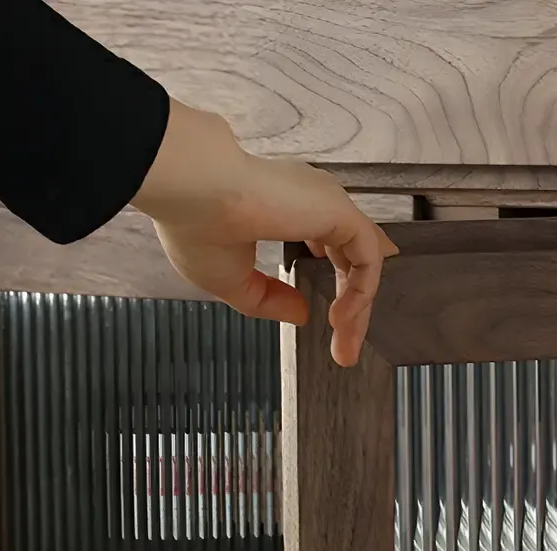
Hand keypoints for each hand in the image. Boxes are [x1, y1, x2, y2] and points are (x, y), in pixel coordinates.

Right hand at [131, 101, 398, 365]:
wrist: (189, 191)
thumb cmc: (194, 224)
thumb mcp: (233, 280)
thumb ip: (270, 299)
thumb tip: (303, 314)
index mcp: (284, 211)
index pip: (328, 249)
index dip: (335, 290)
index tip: (332, 329)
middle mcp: (310, 205)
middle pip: (349, 261)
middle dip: (353, 310)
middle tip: (345, 352)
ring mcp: (326, 205)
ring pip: (363, 262)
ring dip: (358, 309)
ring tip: (344, 346)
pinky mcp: (338, 210)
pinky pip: (367, 258)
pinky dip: (361, 292)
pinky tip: (341, 318)